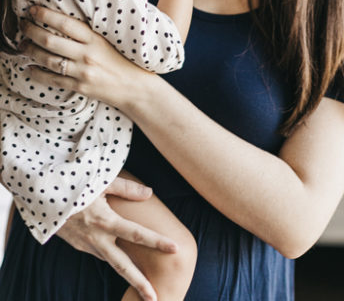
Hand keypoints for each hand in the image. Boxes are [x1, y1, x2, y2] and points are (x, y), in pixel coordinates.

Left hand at [19, 6, 152, 110]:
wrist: (138, 89)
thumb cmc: (128, 63)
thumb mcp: (113, 42)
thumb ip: (92, 34)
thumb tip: (68, 22)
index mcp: (97, 40)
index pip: (66, 24)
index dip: (46, 15)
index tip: (32, 10)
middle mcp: (88, 55)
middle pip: (50, 41)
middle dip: (31, 31)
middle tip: (22, 25)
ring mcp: (83, 72)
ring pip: (48, 60)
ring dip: (30, 51)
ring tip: (22, 45)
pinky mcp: (80, 87)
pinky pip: (53, 79)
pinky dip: (38, 73)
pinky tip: (30, 68)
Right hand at [57, 176, 177, 300]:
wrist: (39, 197)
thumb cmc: (73, 186)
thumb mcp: (101, 182)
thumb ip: (127, 188)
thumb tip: (149, 193)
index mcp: (105, 222)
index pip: (138, 234)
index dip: (158, 242)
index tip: (176, 249)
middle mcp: (96, 239)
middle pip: (122, 266)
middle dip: (139, 283)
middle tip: (155, 297)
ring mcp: (85, 245)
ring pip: (110, 261)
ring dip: (126, 272)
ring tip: (143, 284)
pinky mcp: (77, 246)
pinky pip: (99, 253)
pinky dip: (111, 256)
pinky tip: (121, 256)